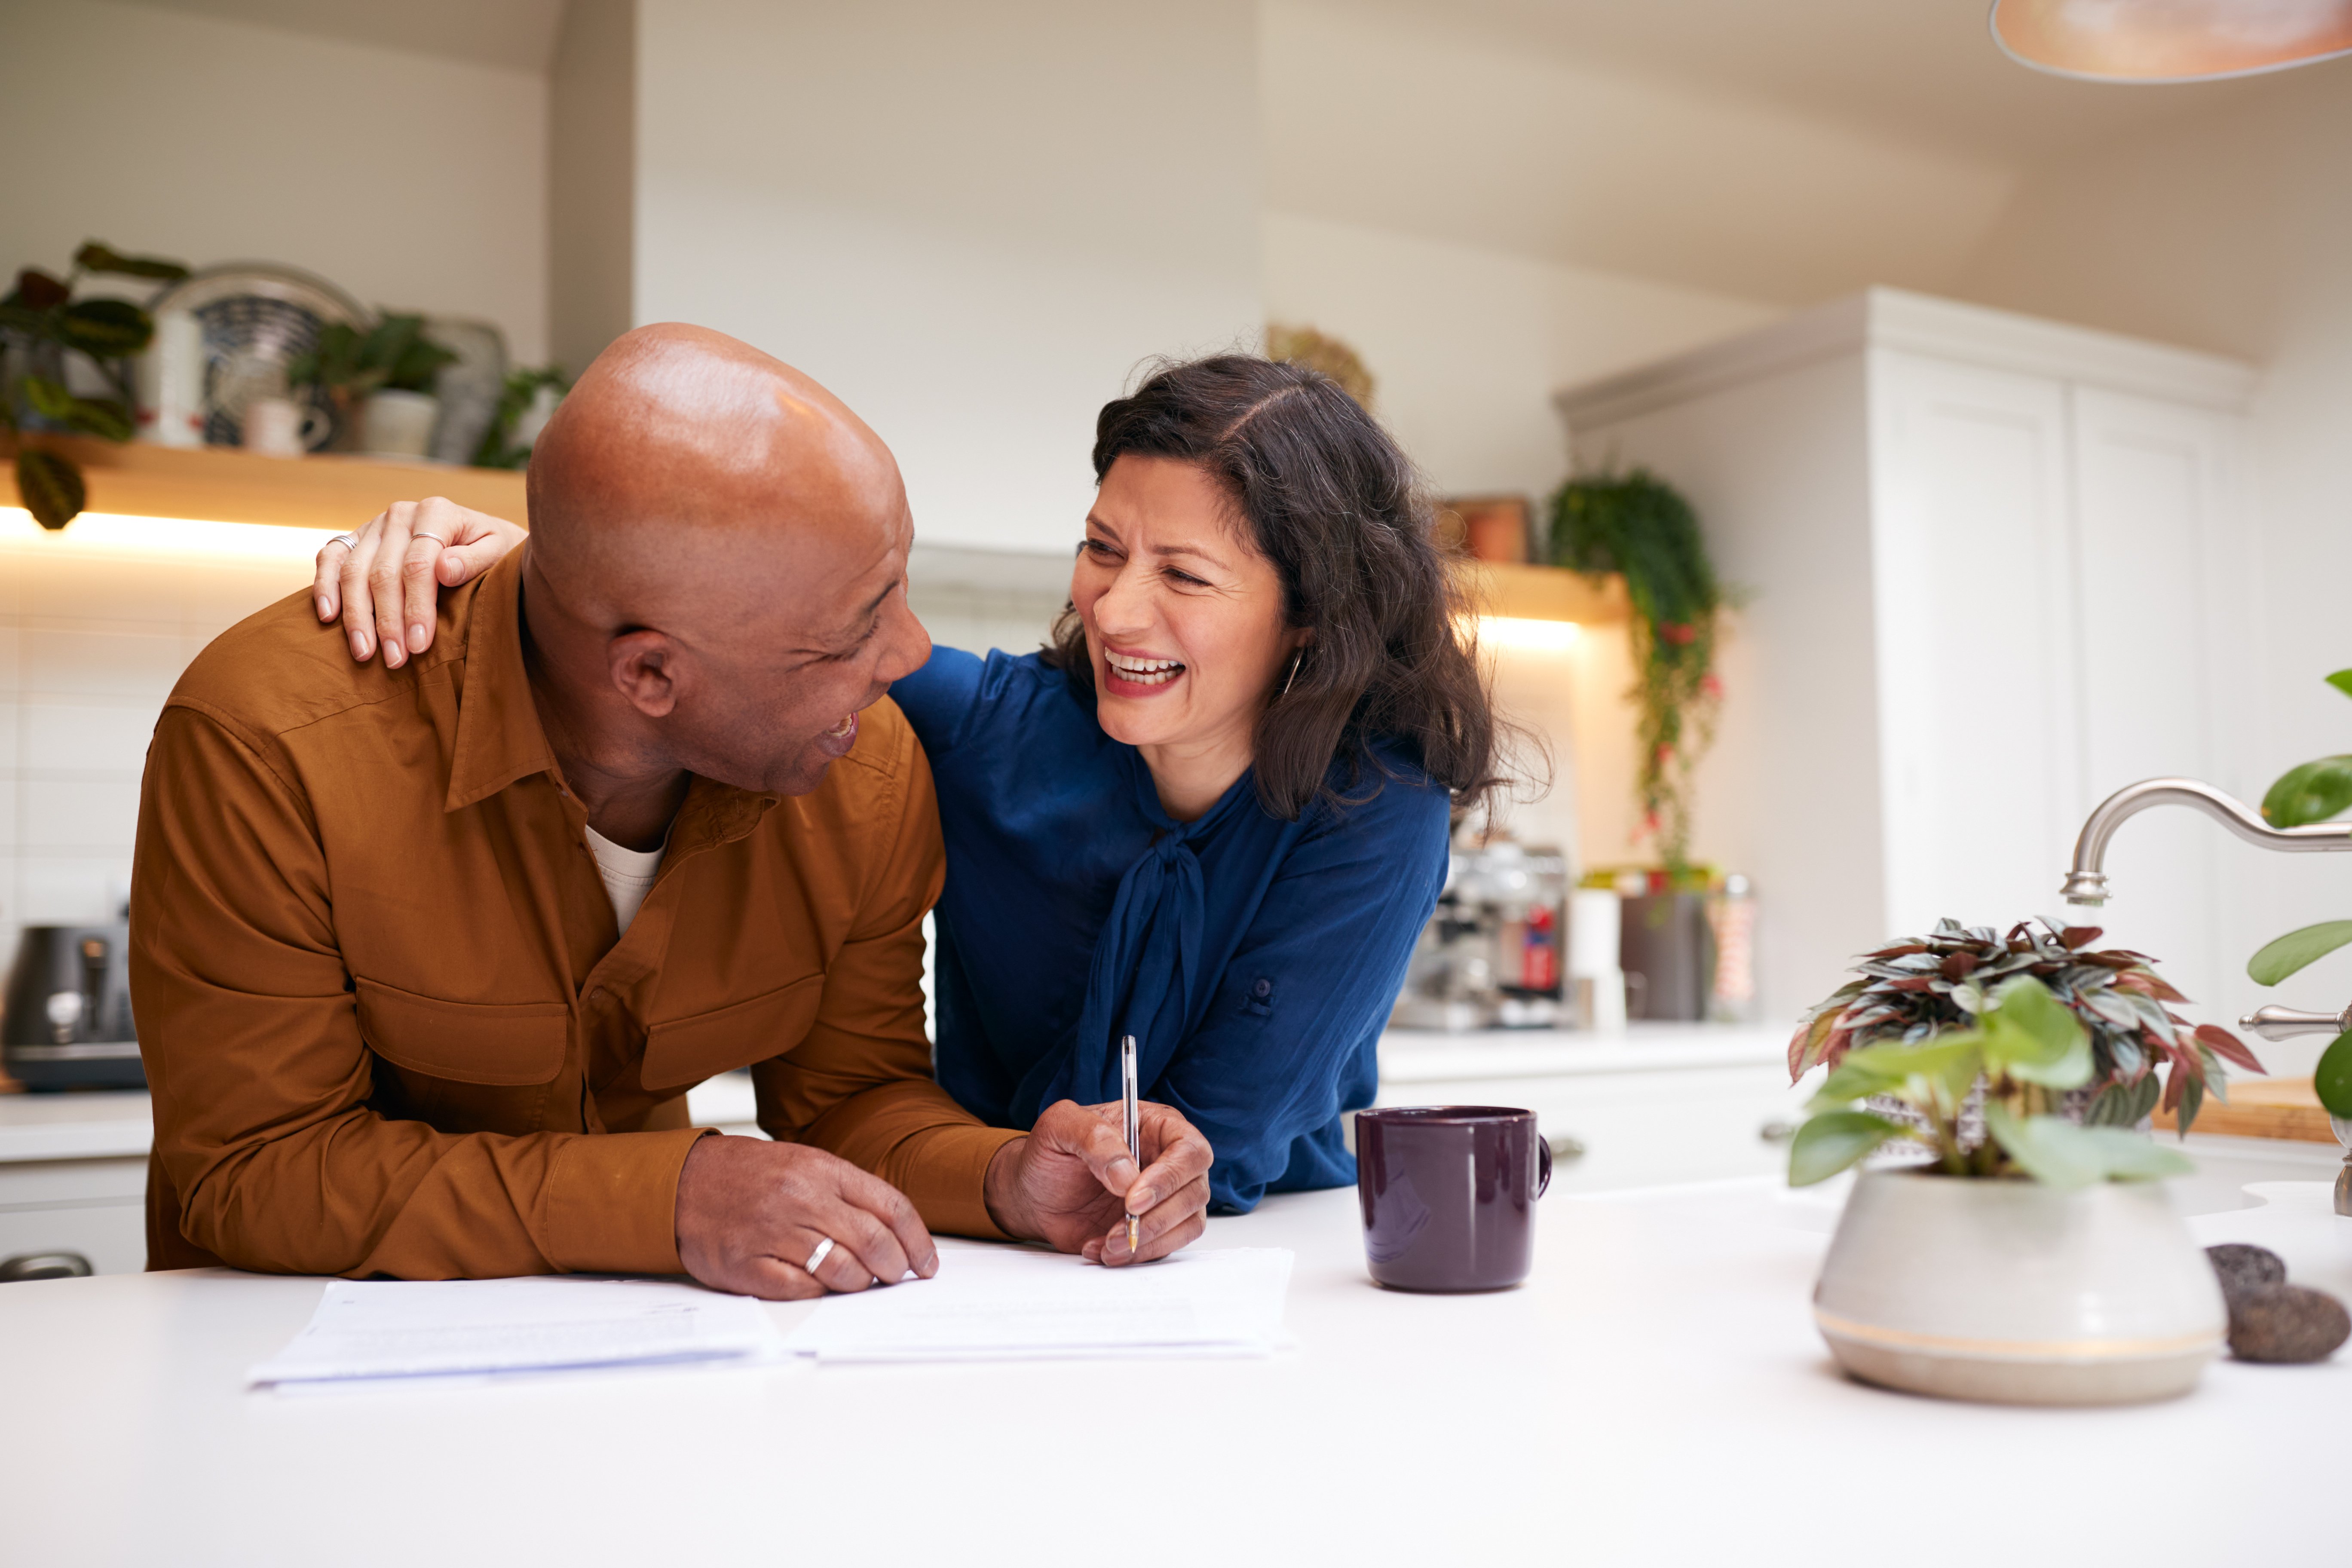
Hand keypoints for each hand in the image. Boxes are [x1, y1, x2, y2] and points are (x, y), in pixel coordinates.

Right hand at [313, 497, 524, 667]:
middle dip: (387, 621)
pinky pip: (331, 557)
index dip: (416, 607)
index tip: (419, 644)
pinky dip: (325, 586)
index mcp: (437, 512)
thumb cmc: (495, 551)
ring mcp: (375, 525)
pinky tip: (328, 617)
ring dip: (356, 615)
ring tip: (365, 653)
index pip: (418, 565)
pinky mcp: (357, 538)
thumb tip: (445, 569)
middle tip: (395, 659)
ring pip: (353, 570)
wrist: (483, 537)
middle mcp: (401, 515)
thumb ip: (476, 559)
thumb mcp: (500, 552)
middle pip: (383, 572)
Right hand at [673, 1133, 938, 1299]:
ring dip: (860, 1284)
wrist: (682, 1182)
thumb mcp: (803, 1163)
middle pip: (874, 1242)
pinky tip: (816, 1285)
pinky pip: (801, 1290)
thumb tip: (895, 1232)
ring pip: (842, 1270)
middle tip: (896, 1277)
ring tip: (858, 1282)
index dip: (918, 1240)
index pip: (891, 1206)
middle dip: (895, 1268)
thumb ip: (846, 1192)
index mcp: (822, 1169)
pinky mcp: (748, 1264)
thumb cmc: (749, 1176)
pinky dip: (818, 1293)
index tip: (927, 1263)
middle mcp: (801, 1198)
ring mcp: (773, 1232)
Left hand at [983, 1099, 1212, 1265]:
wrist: (1034, 1194)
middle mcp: (1169, 1161)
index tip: (1133, 1200)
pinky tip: (1102, 1248)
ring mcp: (1166, 1197)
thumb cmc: (1050, 1154)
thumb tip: (1127, 1174)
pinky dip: (1137, 1254)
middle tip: (1117, 1230)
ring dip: (1149, 1241)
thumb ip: (1093, 1138)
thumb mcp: (1059, 1127)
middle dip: (1158, 1217)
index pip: (1189, 1149)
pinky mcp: (1156, 1228)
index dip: (1169, 1177)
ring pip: (1188, 1223)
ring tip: (1107, 1244)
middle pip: (1195, 1190)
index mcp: (1156, 1126)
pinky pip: (1166, 1246)